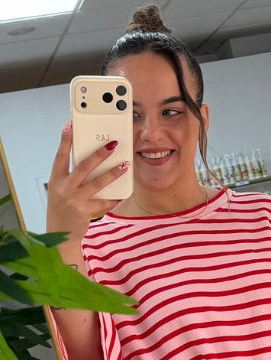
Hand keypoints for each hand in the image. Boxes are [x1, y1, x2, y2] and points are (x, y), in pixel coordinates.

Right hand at [46, 122, 127, 240]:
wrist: (60, 234)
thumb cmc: (61, 208)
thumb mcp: (59, 189)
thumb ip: (71, 176)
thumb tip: (91, 161)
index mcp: (56, 179)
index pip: (60, 156)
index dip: (65, 140)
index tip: (70, 125)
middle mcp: (64, 188)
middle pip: (84, 167)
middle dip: (99, 154)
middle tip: (112, 144)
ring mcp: (75, 200)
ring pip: (97, 183)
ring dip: (113, 173)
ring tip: (125, 165)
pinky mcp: (85, 211)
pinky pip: (104, 202)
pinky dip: (114, 198)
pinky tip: (123, 193)